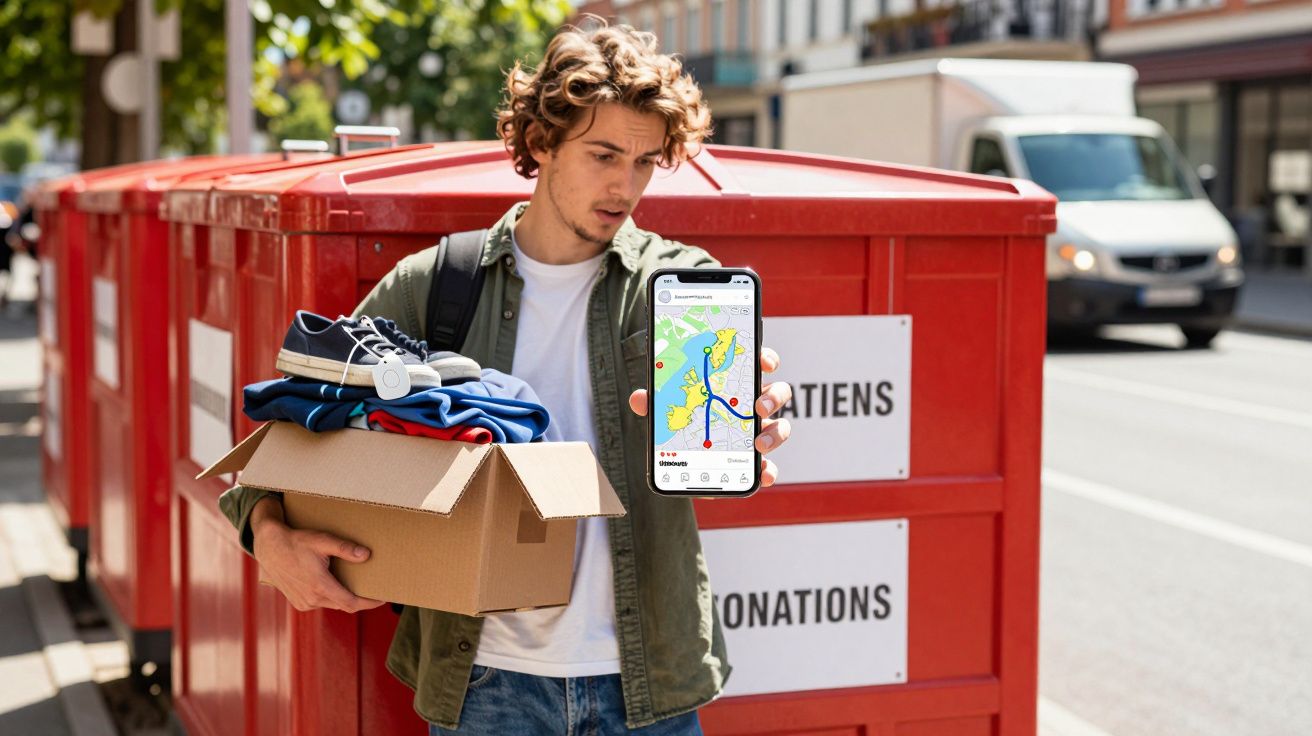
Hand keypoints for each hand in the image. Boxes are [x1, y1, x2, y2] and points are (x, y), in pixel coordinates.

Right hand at [250, 497, 385, 612]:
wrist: (269, 547)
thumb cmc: (296, 542)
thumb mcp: (322, 541)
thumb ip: (345, 549)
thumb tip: (366, 555)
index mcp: (319, 586)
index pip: (351, 603)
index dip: (369, 603)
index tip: (382, 599)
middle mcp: (312, 599)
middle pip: (344, 605)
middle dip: (360, 600)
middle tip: (374, 590)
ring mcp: (304, 603)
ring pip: (332, 604)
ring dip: (344, 598)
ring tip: (357, 586)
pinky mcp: (298, 603)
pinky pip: (321, 603)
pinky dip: (331, 597)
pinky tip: (336, 585)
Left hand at [628, 346, 792, 486]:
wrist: (683, 460)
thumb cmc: (682, 420)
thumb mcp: (667, 408)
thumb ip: (655, 402)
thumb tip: (639, 399)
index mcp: (735, 384)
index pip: (758, 364)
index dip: (766, 359)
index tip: (764, 363)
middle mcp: (752, 406)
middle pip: (777, 393)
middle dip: (773, 397)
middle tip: (758, 407)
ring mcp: (756, 432)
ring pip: (780, 427)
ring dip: (775, 434)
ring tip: (759, 444)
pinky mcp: (754, 460)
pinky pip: (769, 465)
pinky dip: (769, 470)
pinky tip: (763, 474)